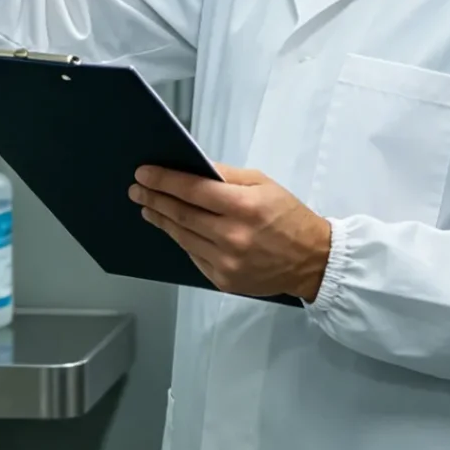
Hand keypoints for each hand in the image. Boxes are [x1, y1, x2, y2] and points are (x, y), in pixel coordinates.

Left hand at [130, 164, 332, 302]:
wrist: (312, 261)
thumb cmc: (289, 216)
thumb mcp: (264, 184)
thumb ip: (227, 176)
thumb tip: (194, 168)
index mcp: (244, 207)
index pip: (193, 189)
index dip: (165, 180)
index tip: (144, 173)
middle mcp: (232, 236)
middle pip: (182, 214)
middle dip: (155, 199)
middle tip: (136, 189)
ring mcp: (226, 262)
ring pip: (183, 237)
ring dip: (161, 220)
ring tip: (148, 207)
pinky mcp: (223, 281)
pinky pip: (194, 256)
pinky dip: (181, 239)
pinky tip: (172, 228)